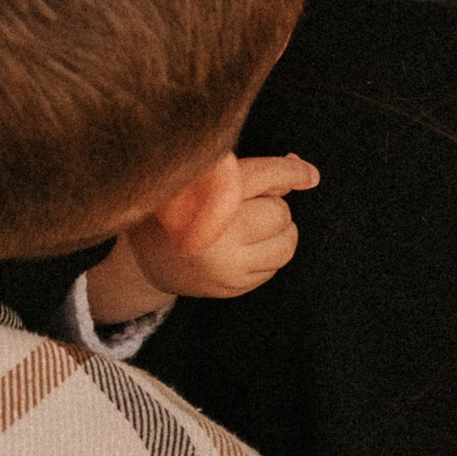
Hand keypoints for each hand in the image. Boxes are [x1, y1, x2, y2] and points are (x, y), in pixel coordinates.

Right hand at [118, 151, 318, 304]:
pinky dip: (267, 254)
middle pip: (280, 213)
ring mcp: (225, 264)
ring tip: (254, 227)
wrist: (146, 259)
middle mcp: (217, 231)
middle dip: (272, 207)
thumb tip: (302, 169)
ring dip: (278, 233)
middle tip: (248, 207)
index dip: (293, 173)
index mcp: (205, 193)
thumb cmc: (182, 209)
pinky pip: (274, 268)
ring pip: (286, 244)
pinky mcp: (231, 286)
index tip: (310, 174)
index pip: (265, 176)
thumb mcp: (204, 181)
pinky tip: (244, 248)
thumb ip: (252, 174)